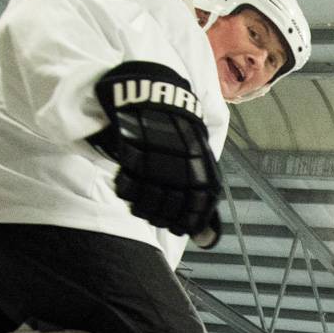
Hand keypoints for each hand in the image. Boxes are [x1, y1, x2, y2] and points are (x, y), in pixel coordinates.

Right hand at [88, 62, 221, 240]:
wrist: (154, 92)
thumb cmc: (178, 131)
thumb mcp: (199, 158)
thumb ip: (202, 200)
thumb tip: (208, 241)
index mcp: (203, 164)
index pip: (198, 208)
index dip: (187, 223)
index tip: (177, 227)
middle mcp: (182, 160)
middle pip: (171, 206)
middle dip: (162, 217)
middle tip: (155, 216)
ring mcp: (156, 153)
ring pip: (148, 195)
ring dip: (142, 206)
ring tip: (139, 204)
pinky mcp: (133, 144)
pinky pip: (128, 176)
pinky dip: (125, 188)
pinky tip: (125, 185)